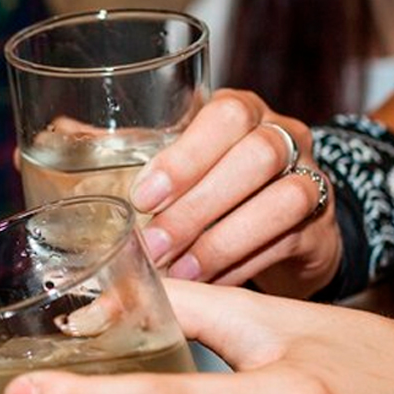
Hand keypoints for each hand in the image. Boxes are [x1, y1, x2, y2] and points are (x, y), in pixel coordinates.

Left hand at [128, 89, 340, 296]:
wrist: (285, 223)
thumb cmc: (216, 183)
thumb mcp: (181, 161)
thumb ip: (135, 155)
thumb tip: (72, 142)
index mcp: (243, 110)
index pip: (225, 116)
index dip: (185, 157)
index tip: (143, 198)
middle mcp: (283, 135)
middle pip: (258, 156)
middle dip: (199, 205)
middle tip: (155, 245)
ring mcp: (310, 179)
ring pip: (283, 200)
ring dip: (223, 240)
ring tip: (181, 270)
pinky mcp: (321, 227)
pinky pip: (289, 242)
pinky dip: (243, 265)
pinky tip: (209, 283)